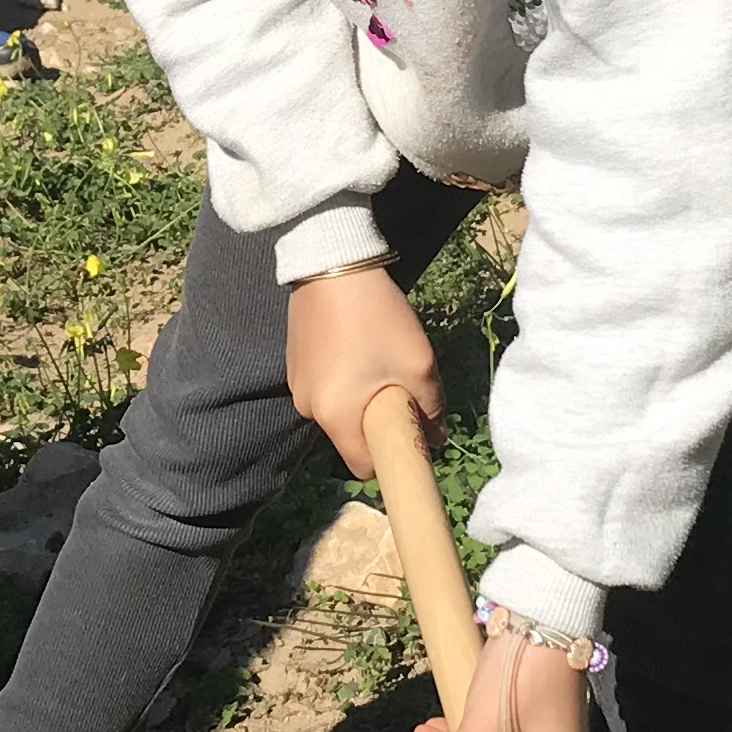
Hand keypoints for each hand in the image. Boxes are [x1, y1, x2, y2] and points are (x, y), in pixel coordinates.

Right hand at [285, 264, 439, 478]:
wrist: (332, 263)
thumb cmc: (378, 319)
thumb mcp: (418, 365)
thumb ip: (431, 409)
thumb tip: (436, 437)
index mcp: (335, 417)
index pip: (363, 468)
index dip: (391, 457)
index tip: (410, 432)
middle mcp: (309, 409)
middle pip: (352, 437)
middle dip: (378, 422)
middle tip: (401, 385)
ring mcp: (297, 385)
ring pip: (340, 410)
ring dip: (361, 398)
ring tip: (378, 359)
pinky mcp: (295, 363)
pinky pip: (327, 387)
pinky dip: (346, 379)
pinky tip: (358, 346)